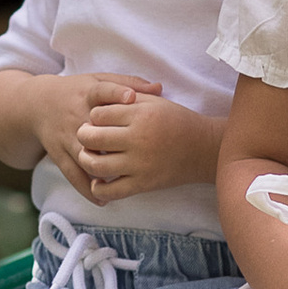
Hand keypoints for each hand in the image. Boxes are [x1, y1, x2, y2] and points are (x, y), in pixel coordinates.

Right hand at [15, 73, 165, 196]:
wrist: (38, 105)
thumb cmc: (78, 92)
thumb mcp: (98, 80)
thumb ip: (128, 83)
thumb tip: (159, 88)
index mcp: (87, 94)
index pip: (101, 91)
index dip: (115, 94)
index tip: (131, 98)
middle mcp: (75, 116)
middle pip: (92, 128)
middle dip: (108, 140)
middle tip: (134, 151)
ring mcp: (66, 137)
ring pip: (82, 156)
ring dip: (100, 170)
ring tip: (122, 182)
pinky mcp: (58, 155)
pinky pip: (71, 174)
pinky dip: (86, 189)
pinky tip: (103, 199)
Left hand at [71, 85, 220, 203]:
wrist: (203, 149)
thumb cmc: (176, 121)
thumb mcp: (153, 102)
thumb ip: (126, 98)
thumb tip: (97, 102)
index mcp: (140, 115)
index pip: (98, 114)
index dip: (93, 116)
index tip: (97, 119)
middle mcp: (138, 139)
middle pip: (91, 138)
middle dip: (83, 135)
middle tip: (85, 136)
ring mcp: (140, 164)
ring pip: (96, 165)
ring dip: (86, 160)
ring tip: (88, 156)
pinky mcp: (143, 184)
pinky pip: (111, 191)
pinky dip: (98, 188)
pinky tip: (99, 180)